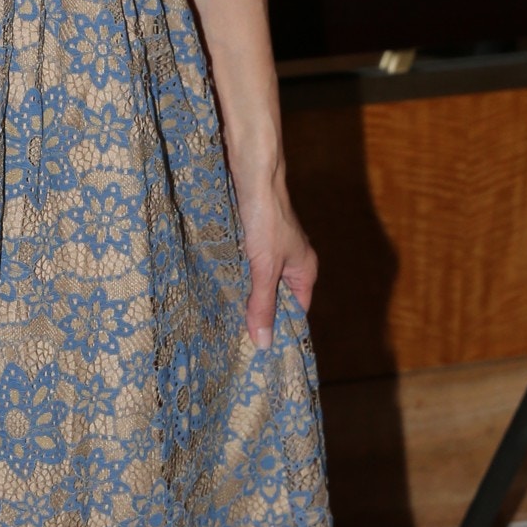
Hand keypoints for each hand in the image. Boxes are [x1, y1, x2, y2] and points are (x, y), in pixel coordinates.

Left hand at [234, 177, 316, 352]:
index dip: (281, 329)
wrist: (254, 175)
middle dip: (260, 314)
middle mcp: (293, 262)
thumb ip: (262, 304)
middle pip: (278, 298)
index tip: (261, 350)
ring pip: (261, 282)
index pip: (297, 311)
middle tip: (238, 340)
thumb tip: (264, 343)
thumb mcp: (264, 268)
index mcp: (305, 271)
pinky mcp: (256, 238)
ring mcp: (274, 250)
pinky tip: (222, 289)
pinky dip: (238, 278)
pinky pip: (248, 266)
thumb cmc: (266, 220)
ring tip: (227, 320)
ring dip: (246, 296)